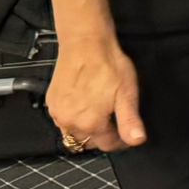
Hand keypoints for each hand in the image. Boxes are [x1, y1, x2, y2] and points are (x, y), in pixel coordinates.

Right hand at [47, 36, 145, 153]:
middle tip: (114, 118)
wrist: (85, 43)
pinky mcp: (51, 102)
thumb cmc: (109, 65)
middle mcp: (70, 123)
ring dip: (87, 128)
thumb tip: (136, 141)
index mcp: (90, 124)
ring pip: (75, 133)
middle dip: (103, 135)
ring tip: (100, 110)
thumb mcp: (127, 93)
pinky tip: (84, 103)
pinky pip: (63, 120)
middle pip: (90, 142)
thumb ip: (130, 121)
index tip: (127, 131)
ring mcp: (57, 113)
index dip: (121, 140)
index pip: (108, 145)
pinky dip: (74, 118)